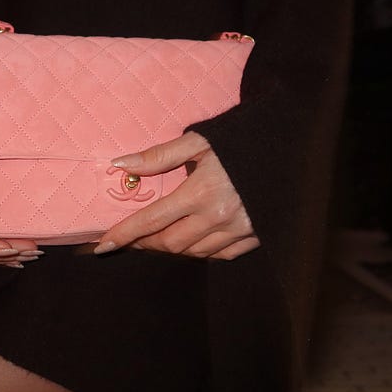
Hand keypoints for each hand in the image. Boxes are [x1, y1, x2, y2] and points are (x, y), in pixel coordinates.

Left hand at [92, 131, 258, 260]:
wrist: (288, 142)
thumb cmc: (240, 136)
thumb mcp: (198, 140)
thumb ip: (158, 156)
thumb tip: (121, 165)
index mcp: (201, 192)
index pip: (152, 221)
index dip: (124, 234)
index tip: (103, 245)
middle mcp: (219, 217)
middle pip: (171, 243)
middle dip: (146, 243)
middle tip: (132, 237)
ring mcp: (240, 230)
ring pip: (195, 252)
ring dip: (172, 247)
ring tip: (159, 236)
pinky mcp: (257, 235)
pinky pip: (222, 255)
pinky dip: (203, 251)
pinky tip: (194, 240)